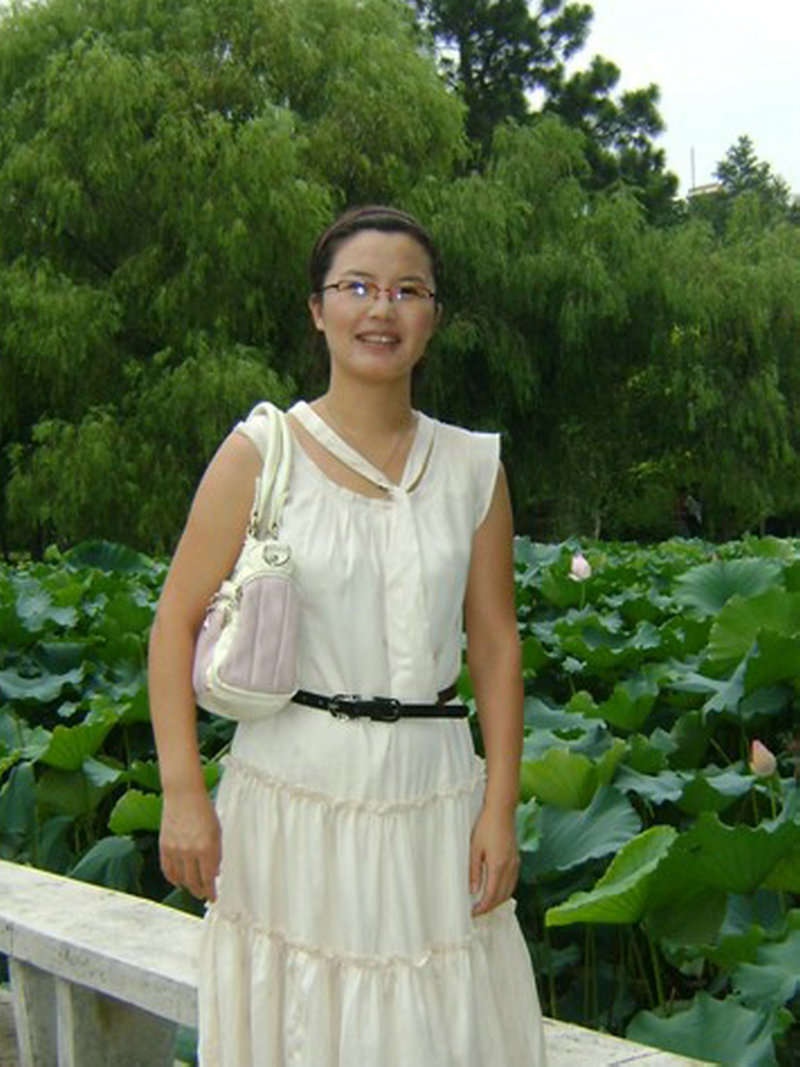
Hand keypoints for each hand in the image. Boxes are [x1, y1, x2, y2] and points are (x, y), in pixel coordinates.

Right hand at [159, 787, 220, 901]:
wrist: (183, 794)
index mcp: (206, 847)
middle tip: (203, 895)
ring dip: (187, 886)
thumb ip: (216, 853)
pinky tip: (178, 880)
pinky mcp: (164, 846)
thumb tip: (215, 873)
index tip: (213, 898)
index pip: (208, 879)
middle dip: (199, 891)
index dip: (211, 892)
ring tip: (192, 888)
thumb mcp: (217, 831)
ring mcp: (175, 849)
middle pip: (193, 882)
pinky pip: (167, 870)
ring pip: (179, 878)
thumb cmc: (204, 809)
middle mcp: (189, 851)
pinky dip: (173, 878)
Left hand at [469, 804, 519, 915]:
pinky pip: (512, 882)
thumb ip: (474, 871)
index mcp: (498, 867)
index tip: (472, 913)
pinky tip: (496, 889)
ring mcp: (515, 864)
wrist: (502, 810)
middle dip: (489, 908)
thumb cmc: (486, 826)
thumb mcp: (474, 848)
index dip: (481, 908)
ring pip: (509, 891)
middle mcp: (509, 868)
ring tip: (484, 903)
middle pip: (501, 897)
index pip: (490, 896)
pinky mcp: (516, 859)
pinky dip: (504, 891)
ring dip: (497, 901)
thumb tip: (473, 890)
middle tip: (476, 911)